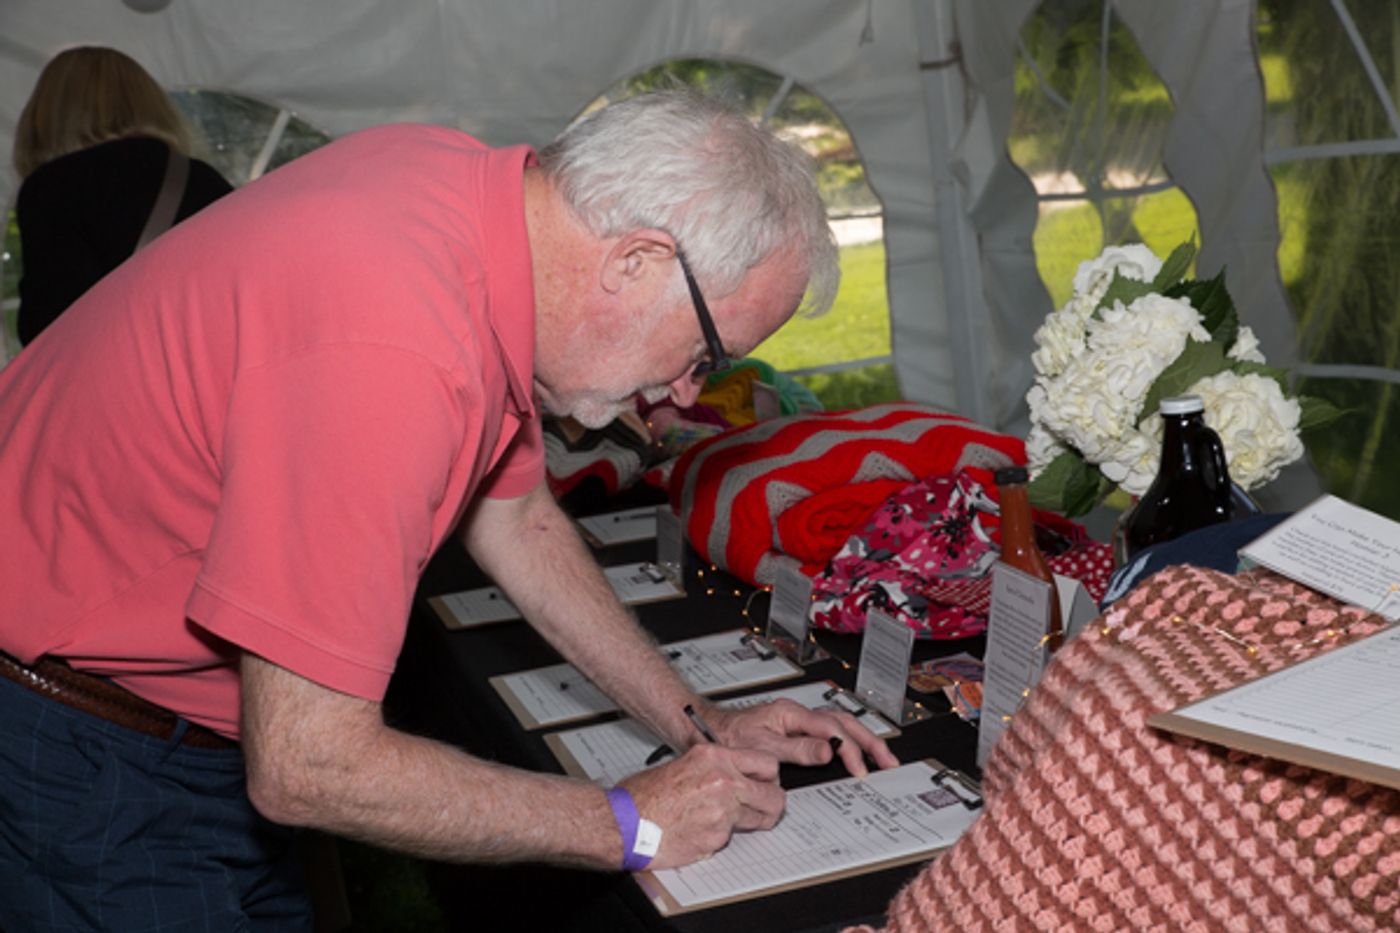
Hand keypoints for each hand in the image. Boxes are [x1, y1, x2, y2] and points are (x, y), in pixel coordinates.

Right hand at [620, 743, 782, 869]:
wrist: (624, 822)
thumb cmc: (644, 795)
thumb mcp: (684, 763)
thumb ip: (715, 767)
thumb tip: (737, 774)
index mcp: (714, 757)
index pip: (767, 764)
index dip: (768, 777)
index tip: (765, 783)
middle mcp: (722, 781)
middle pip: (774, 796)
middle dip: (770, 804)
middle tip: (761, 807)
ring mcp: (722, 812)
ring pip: (759, 819)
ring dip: (749, 821)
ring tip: (727, 820)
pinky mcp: (716, 838)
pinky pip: (732, 838)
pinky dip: (721, 837)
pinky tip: (702, 830)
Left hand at [703, 699, 899, 776]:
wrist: (709, 730)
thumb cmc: (730, 737)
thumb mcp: (762, 746)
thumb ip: (796, 750)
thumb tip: (829, 751)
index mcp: (791, 714)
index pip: (833, 730)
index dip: (851, 750)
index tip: (860, 770)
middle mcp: (797, 713)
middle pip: (844, 722)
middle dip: (869, 742)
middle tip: (888, 762)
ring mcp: (797, 719)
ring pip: (840, 724)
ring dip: (862, 740)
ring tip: (881, 757)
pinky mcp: (795, 728)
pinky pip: (830, 730)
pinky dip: (848, 740)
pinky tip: (855, 751)